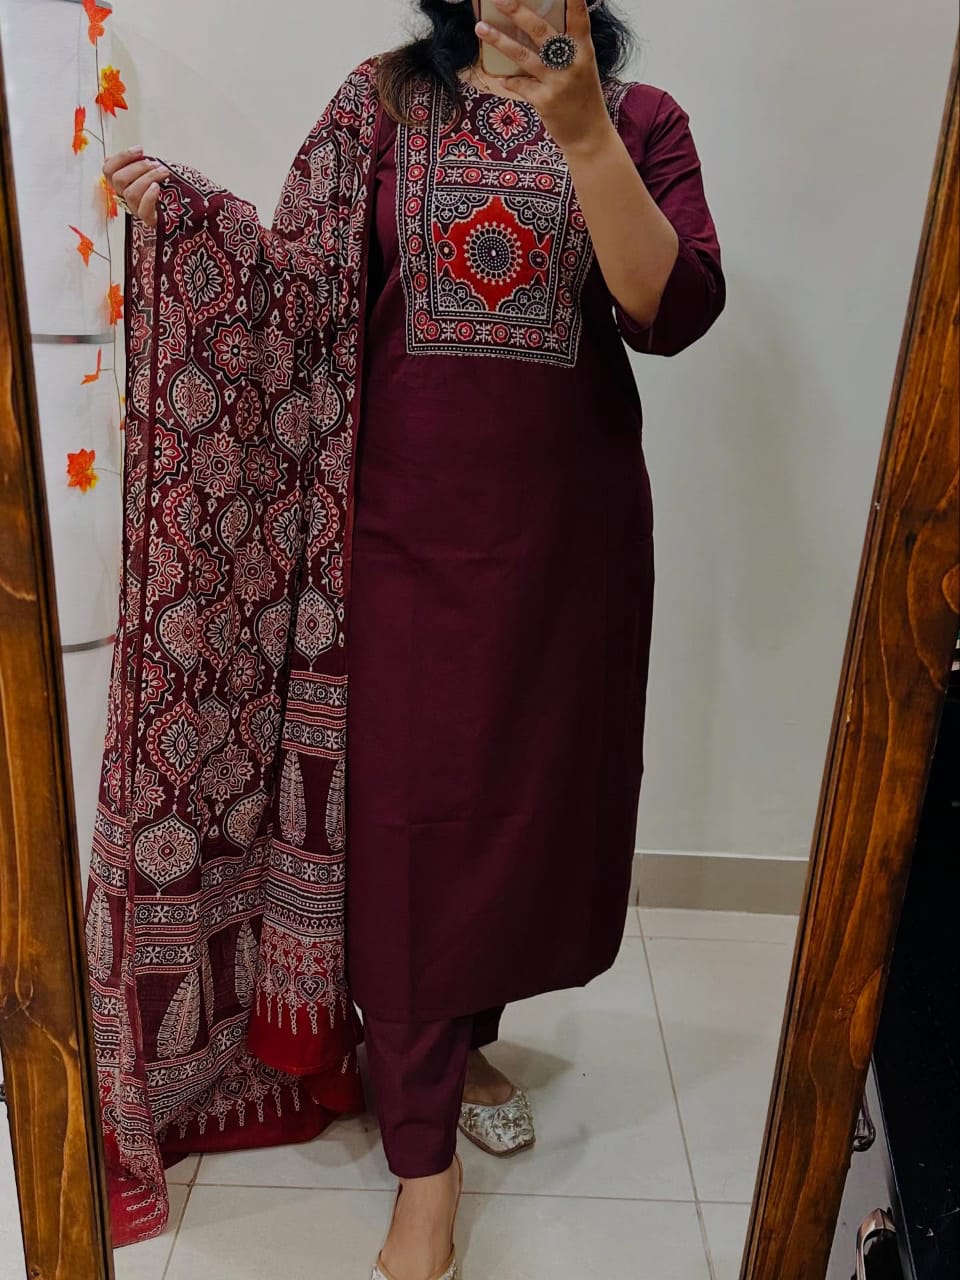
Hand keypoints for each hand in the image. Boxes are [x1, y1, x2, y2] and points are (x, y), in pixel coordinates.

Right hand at [102, 147, 168, 228]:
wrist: (181, 207)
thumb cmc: (164, 187)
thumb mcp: (149, 170)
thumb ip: (138, 162)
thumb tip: (132, 153)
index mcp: (122, 183)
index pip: (108, 170)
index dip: (121, 157)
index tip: (139, 150)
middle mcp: (125, 197)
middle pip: (118, 180)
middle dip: (138, 167)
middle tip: (154, 164)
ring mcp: (136, 209)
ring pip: (130, 193)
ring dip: (148, 178)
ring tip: (163, 172)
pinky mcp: (148, 219)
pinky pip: (143, 210)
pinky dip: (149, 196)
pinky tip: (157, 187)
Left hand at [474, 0, 611, 151]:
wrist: (588, 135)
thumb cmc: (583, 98)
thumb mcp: (583, 67)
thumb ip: (567, 48)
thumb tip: (536, 27)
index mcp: (584, 50)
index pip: (579, 18)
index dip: (573, 0)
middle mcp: (571, 63)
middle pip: (542, 31)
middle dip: (518, 12)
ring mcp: (557, 82)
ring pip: (523, 56)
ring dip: (499, 40)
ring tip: (480, 28)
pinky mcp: (544, 101)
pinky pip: (519, 85)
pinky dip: (508, 80)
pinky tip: (500, 77)